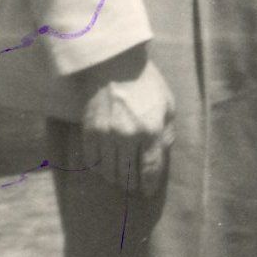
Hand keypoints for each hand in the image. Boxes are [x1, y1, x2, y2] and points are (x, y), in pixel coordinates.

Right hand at [72, 47, 175, 194]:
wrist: (116, 64)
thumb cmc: (146, 83)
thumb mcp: (167, 104)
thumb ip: (167, 132)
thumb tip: (162, 154)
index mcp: (151, 131)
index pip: (150, 168)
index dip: (149, 184)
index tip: (147, 192)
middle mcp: (128, 137)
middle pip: (128, 174)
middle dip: (132, 184)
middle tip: (134, 188)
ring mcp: (106, 136)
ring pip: (109, 171)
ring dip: (115, 179)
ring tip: (119, 181)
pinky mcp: (89, 131)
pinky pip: (92, 160)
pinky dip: (99, 168)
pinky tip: (104, 169)